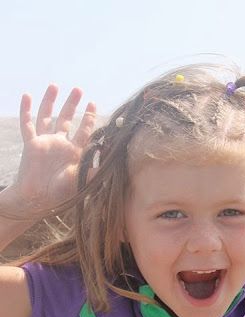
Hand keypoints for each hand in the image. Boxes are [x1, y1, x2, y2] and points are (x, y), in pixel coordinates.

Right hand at [14, 84, 95, 217]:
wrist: (38, 199)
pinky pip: (28, 124)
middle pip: (66, 119)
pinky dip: (26, 110)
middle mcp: (60, 145)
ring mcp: (45, 143)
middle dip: (73, 104)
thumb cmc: (61, 193)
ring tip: (55, 85)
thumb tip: (115, 166)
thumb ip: (96, 172)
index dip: (89, 118)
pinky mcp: (31, 144)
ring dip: (50, 101)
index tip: (94, 104)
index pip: (84, 131)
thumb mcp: (82, 181)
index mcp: (74, 152)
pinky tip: (27, 96)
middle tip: (78, 90)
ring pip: (47, 117)